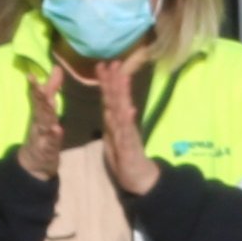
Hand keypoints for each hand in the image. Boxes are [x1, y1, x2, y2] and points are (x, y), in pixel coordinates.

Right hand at [16, 73, 62, 180]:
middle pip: (40, 109)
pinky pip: (51, 142)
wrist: (35, 163)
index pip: (38, 98)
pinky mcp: (48, 149)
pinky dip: (53, 136)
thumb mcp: (46, 110)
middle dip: (39, 98)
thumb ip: (52, 89)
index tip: (30, 75)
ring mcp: (43, 136)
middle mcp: (40, 123)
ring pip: (45, 123)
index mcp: (40, 113)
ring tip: (49, 103)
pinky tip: (57, 129)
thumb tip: (57, 67)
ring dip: (46, 114)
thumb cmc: (43, 133)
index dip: (35, 87)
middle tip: (38, 86)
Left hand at [95, 54, 158, 196]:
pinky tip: (130, 109)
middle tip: (114, 62)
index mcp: (115, 121)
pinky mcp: (130, 147)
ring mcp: (128, 134)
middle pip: (117, 99)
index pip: (109, 98)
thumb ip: (112, 121)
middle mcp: (123, 124)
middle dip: (115, 81)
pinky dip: (128, 120)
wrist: (139, 178)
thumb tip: (110, 105)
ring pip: (124, 111)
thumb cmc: (124, 157)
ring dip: (123, 94)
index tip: (102, 64)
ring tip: (123, 77)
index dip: (105, 82)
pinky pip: (128, 133)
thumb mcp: (113, 136)